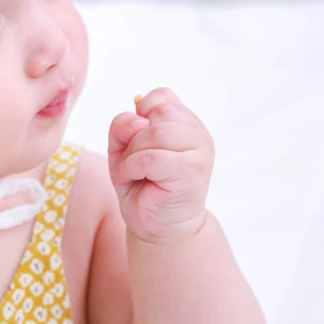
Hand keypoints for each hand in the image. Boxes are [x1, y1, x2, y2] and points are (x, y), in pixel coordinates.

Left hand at [108, 87, 213, 243]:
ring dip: (132, 153)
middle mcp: (198, 134)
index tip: (136, 141)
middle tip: (129, 160)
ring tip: (130, 171)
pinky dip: (131, 167)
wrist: (158, 226)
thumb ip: (123, 127)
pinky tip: (130, 179)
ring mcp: (200, 152)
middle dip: (133, 136)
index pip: (162, 96)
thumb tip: (136, 118)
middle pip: (158, 111)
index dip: (140, 114)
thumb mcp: (123, 149)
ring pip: (155, 132)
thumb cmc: (142, 185)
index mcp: (186, 123)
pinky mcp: (192, 172)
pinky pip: (152, 157)